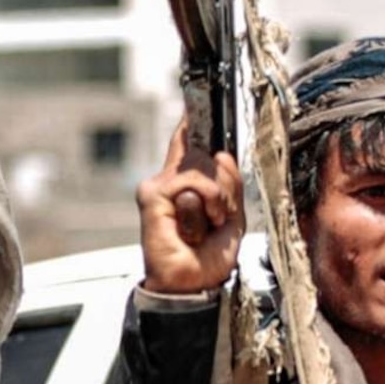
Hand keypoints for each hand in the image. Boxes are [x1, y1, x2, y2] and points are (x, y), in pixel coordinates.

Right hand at [135, 123, 243, 294]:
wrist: (193, 283)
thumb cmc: (209, 255)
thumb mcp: (231, 214)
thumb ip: (229, 183)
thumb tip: (220, 153)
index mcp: (186, 182)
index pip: (187, 142)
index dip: (192, 121)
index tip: (194, 101)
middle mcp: (168, 179)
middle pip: (206, 153)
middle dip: (226, 184)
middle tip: (220, 216)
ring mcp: (158, 186)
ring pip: (203, 166)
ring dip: (219, 198)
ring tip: (210, 223)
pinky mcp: (152, 195)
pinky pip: (194, 182)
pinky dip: (208, 202)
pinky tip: (202, 222)